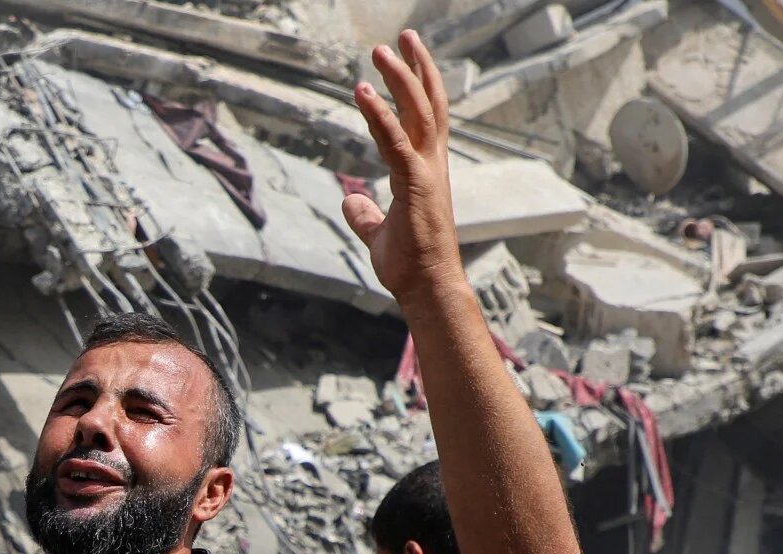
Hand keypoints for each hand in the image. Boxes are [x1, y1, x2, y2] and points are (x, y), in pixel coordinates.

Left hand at [341, 30, 466, 303]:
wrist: (427, 289)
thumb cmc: (410, 266)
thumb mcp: (379, 234)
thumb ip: (365, 214)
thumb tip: (350, 200)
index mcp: (426, 172)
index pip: (424, 119)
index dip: (415, 87)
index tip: (405, 59)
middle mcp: (432, 165)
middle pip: (428, 104)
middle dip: (417, 67)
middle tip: (403, 34)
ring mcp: (427, 172)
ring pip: (418, 112)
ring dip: (399, 78)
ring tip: (381, 49)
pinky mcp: (416, 185)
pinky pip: (395, 141)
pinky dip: (379, 114)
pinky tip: (361, 91)